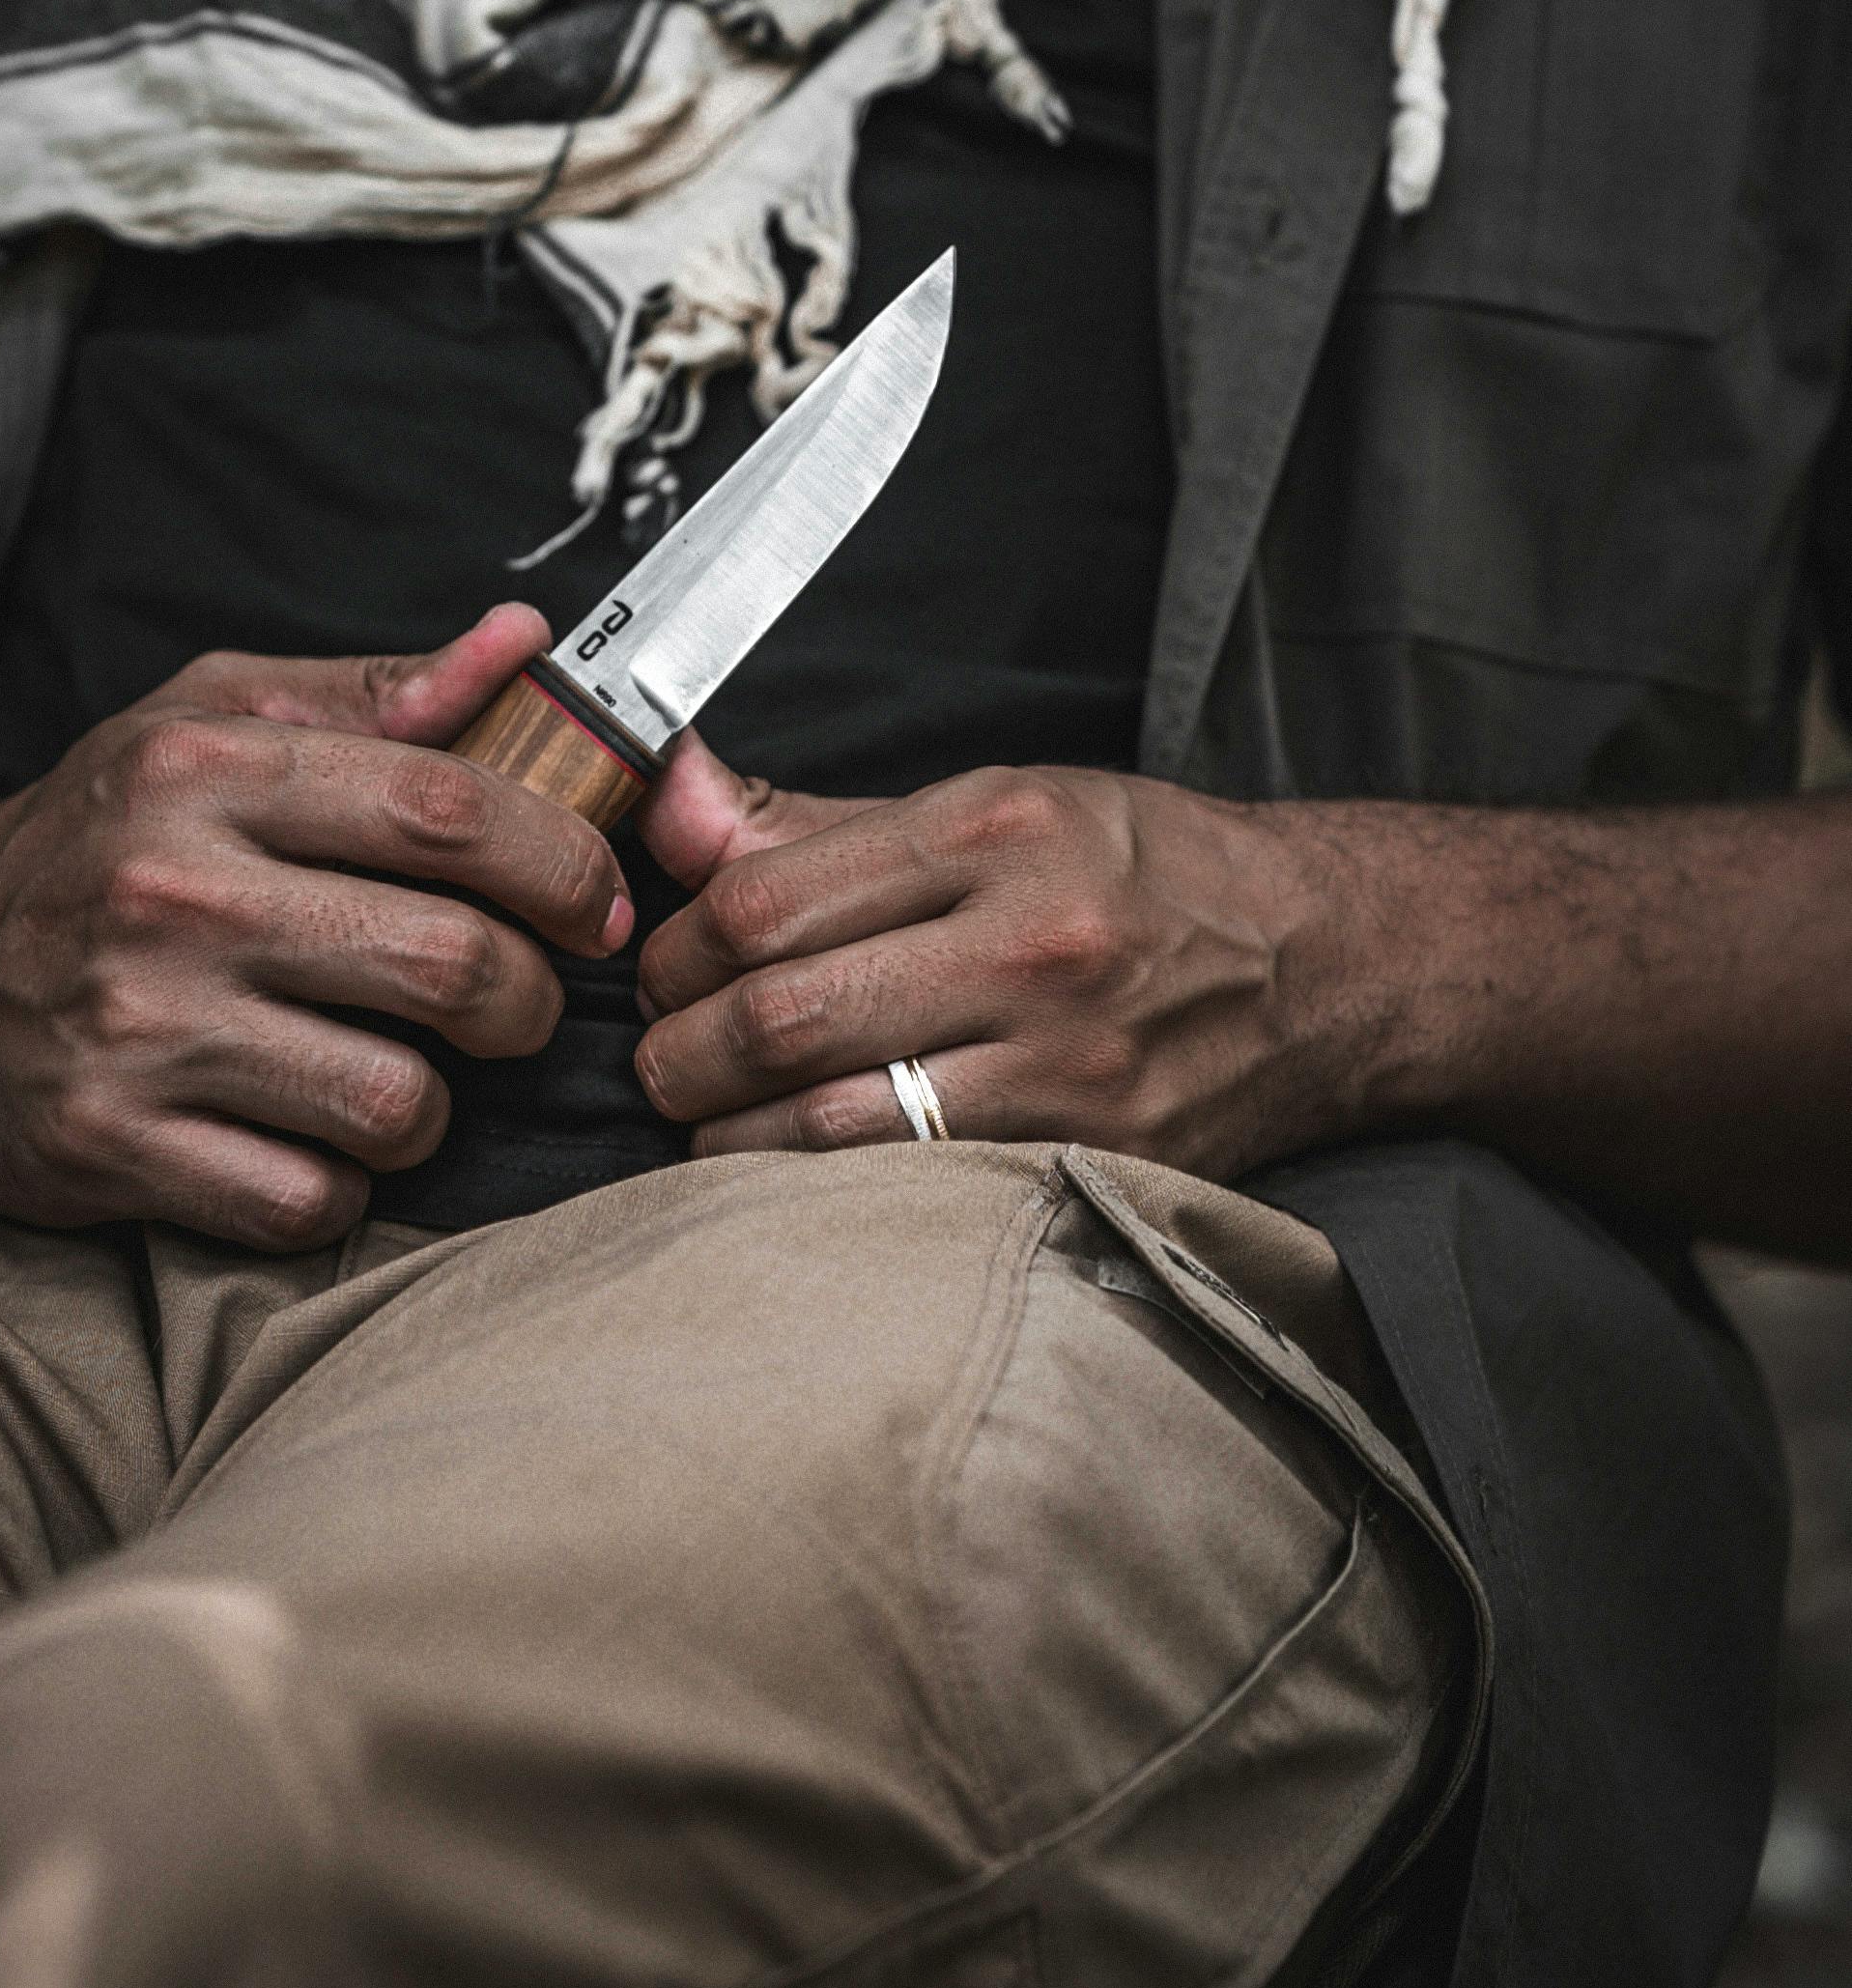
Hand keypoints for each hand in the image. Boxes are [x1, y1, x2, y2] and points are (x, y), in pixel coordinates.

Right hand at [0, 607, 630, 1249]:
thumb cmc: (91, 834)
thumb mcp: (213, 717)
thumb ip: (380, 690)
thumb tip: (527, 647)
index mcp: (210, 774)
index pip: (452, 808)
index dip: (566, 863)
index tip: (599, 905)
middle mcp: (175, 895)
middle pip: (449, 963)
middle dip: (528, 998)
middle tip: (519, 1001)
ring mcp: (139, 1031)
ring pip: (396, 1100)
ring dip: (435, 1103)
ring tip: (404, 1073)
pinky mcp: (111, 1148)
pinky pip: (307, 1198)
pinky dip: (339, 1184)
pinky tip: (312, 1138)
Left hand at [635, 736, 1347, 1173]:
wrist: (1325, 960)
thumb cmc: (1138, 871)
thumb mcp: (987, 803)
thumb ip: (811, 822)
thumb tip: (663, 797)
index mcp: (992, 830)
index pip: (762, 901)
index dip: (675, 947)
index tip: (665, 970)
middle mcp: (1031, 940)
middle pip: (781, 1017)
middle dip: (681, 1053)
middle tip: (668, 1057)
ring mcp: (1067, 1060)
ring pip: (827, 1127)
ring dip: (731, 1138)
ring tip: (716, 1119)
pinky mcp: (1093, 1153)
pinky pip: (907, 1190)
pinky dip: (823, 1191)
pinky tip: (798, 1171)